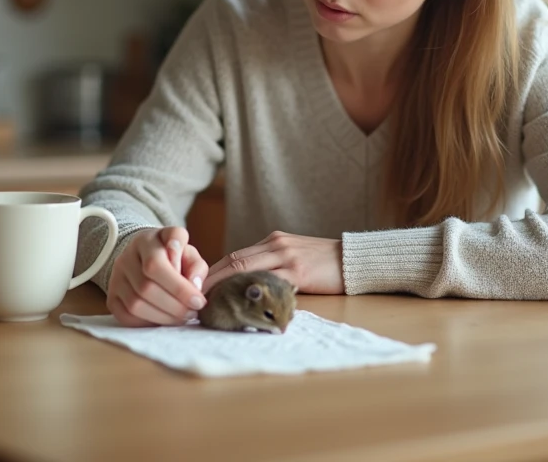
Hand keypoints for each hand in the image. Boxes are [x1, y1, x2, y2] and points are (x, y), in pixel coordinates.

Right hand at [107, 227, 209, 327]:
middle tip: (193, 313)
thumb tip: (194, 286)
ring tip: (182, 318)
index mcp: (145, 240)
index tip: (199, 301)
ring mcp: (115, 277)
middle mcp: (126, 257)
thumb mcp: (188, 252)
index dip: (179, 287)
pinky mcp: (111, 296)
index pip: (156, 264)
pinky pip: (126, 316)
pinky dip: (147, 323)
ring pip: (135, 304)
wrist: (144, 256)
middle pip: (146, 287)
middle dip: (174, 306)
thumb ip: (195, 265)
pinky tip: (164, 320)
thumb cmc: (172, 255)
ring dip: (163, 317)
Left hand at [203, 231, 343, 294]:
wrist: (353, 258)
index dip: (215, 271)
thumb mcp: (294, 255)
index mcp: (272, 241)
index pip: (236, 256)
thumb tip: (250, 283)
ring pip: (246, 269)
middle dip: (212, 278)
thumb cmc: (324, 262)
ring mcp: (286, 257)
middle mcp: (275, 245)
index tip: (198, 285)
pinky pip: (268, 283)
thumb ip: (274, 263)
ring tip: (209, 301)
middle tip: (194, 295)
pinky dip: (251, 294)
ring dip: (225, 286)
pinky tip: (241, 305)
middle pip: (235, 261)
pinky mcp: (298, 272)